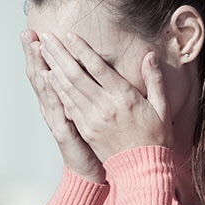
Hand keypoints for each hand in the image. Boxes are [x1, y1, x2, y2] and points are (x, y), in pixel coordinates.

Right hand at [21, 30, 105, 182]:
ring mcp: (55, 119)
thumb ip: (87, 94)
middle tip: (27, 31)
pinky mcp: (62, 131)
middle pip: (39, 75)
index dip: (40, 53)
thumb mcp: (89, 116)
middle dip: (33, 53)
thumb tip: (89, 72)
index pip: (48, 72)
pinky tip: (47, 74)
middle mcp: (52, 109)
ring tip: (34, 45)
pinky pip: (56, 107)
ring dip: (38, 65)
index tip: (36, 32)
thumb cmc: (94, 145)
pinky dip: (51, 90)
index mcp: (59, 103)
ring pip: (44, 88)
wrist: (90, 175)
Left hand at [38, 32, 170, 162]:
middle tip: (46, 37)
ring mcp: (92, 119)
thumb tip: (150, 55)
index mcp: (124, 98)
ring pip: (67, 89)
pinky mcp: (85, 130)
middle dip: (59, 54)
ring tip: (42, 51)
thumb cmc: (155, 138)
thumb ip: (154, 79)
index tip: (69, 35)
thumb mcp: (162, 107)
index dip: (82, 50)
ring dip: (53, 67)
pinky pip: (67, 106)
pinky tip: (48, 77)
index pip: (98, 68)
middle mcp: (105, 107)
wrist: (142, 169)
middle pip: (76, 75)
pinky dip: (56, 90)